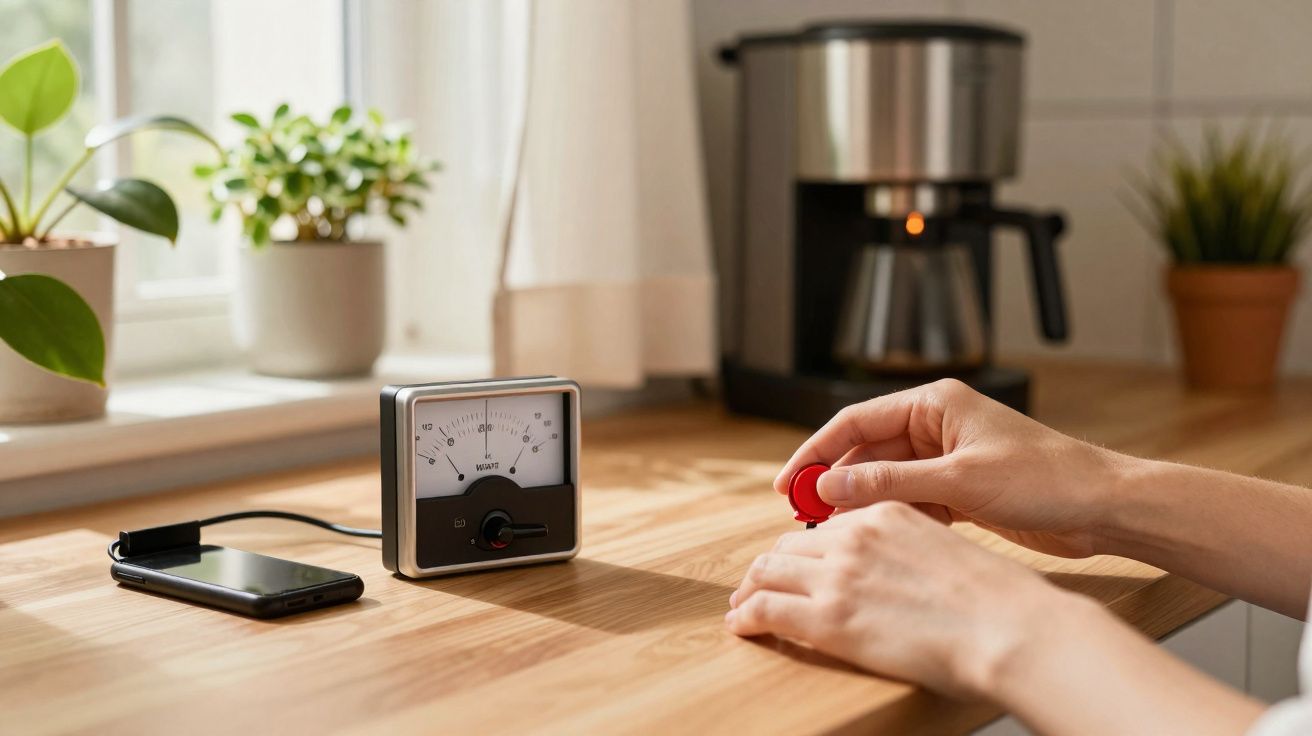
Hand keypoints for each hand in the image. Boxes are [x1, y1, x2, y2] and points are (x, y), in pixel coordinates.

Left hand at [726, 502, 1077, 697]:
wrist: (1009, 627)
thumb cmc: (996, 601)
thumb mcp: (944, 551)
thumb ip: (907, 552)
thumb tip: (897, 575)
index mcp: (885, 515)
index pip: (825, 526)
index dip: (803, 548)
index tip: (793, 563)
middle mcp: (854, 537)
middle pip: (788, 545)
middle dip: (768, 567)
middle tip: (755, 586)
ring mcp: (837, 575)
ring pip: (767, 572)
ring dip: (748, 590)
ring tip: (740, 608)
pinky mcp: (826, 616)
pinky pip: (765, 608)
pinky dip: (745, 617)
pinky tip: (740, 626)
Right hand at [774, 379, 1131, 557]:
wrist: (1103, 508)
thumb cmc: (1046, 478)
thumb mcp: (959, 481)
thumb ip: (891, 484)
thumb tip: (831, 488)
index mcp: (934, 404)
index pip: (856, 422)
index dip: (817, 452)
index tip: (790, 482)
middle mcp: (936, 426)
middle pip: (866, 453)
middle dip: (835, 483)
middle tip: (804, 516)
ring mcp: (947, 458)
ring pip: (886, 481)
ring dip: (862, 505)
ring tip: (835, 534)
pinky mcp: (960, 489)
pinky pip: (910, 500)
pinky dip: (893, 518)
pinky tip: (877, 537)